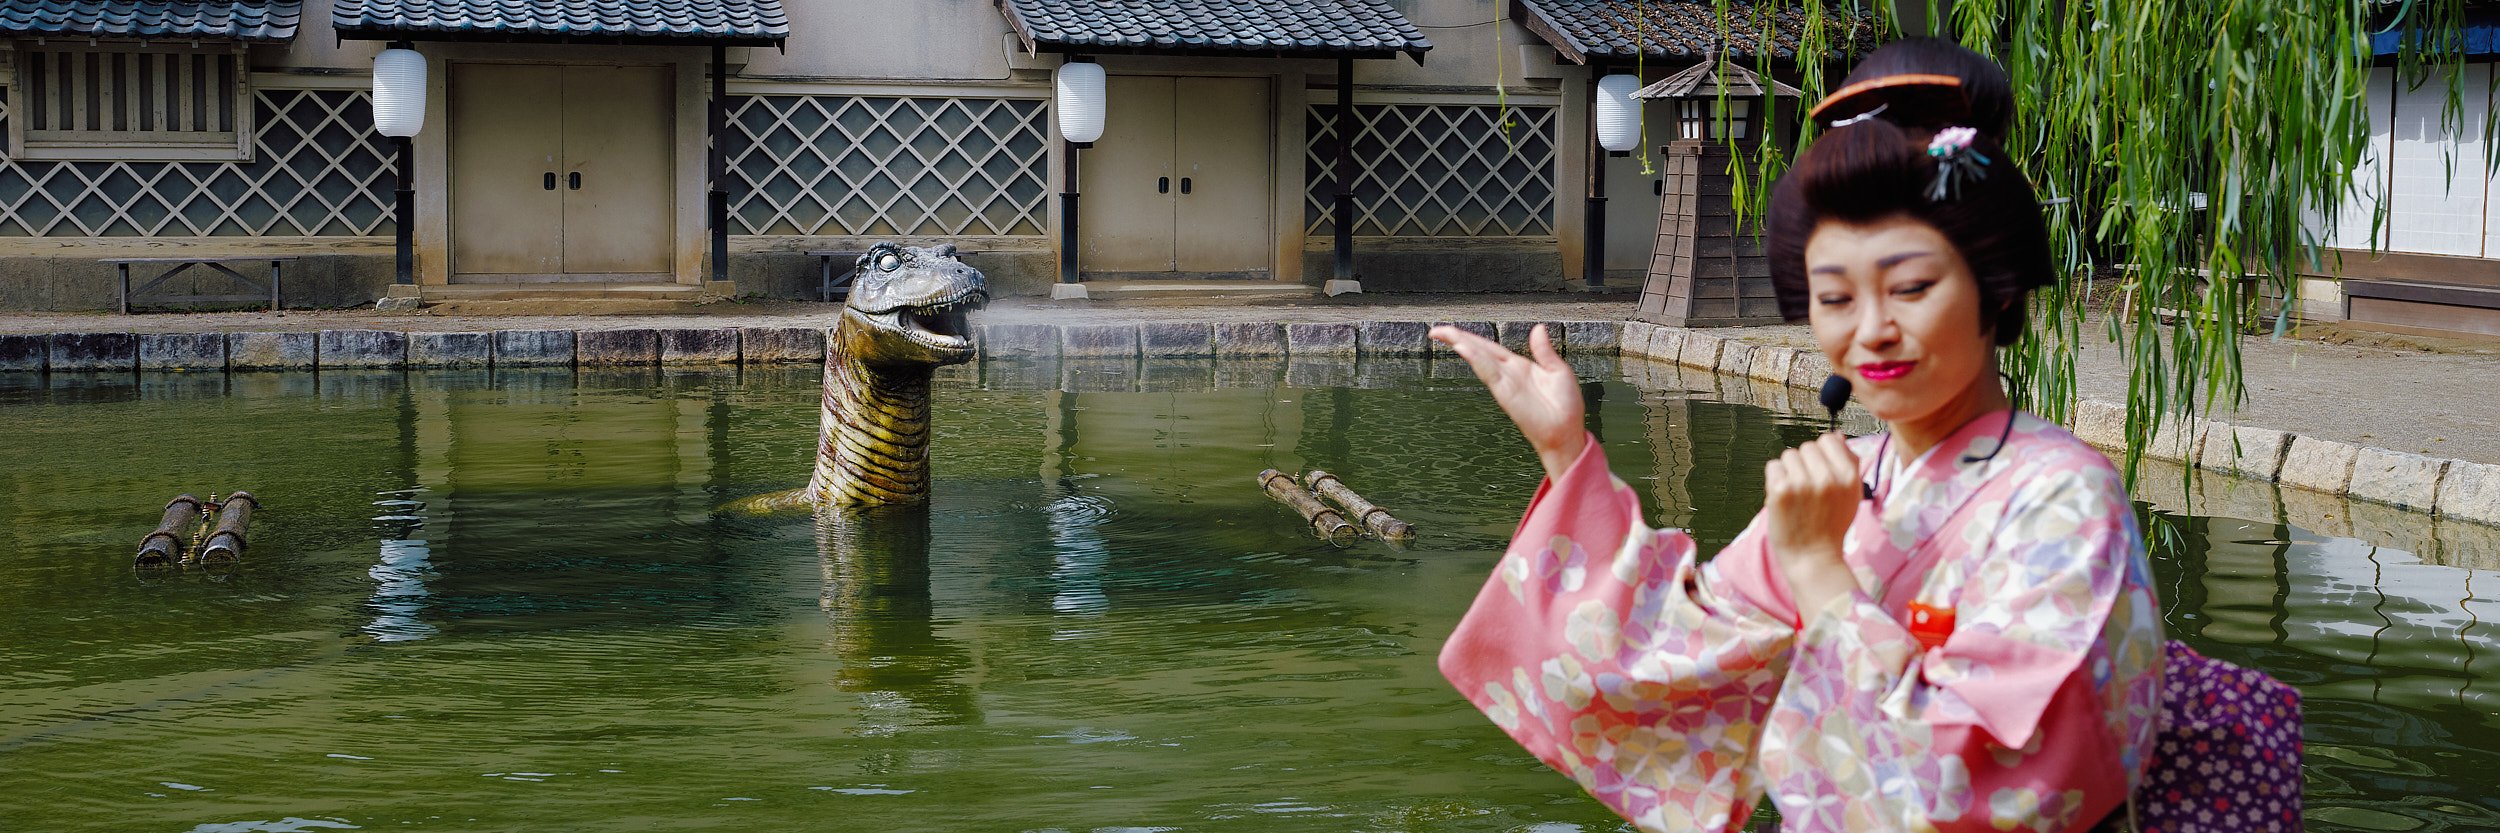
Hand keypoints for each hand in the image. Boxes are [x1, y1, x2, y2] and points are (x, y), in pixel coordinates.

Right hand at [1430, 324, 1585, 480]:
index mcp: (1519, 365)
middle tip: (1436, 331)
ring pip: (1479, 359)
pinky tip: (1465, 350)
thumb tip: (1538, 328)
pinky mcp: (1506, 394)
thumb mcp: (1558, 371)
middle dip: (1457, 338)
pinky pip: (1489, 373)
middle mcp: (1508, 373)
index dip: (1471, 337)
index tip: (1453, 330)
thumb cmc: (1565, 407)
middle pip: (1478, 350)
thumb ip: (1544, 350)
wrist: (1566, 432)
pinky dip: (1477, 361)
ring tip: (1444, 334)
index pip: (1489, 346)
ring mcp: (1505, 383)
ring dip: (1462, 346)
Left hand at [1763, 433, 1863, 620]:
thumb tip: (1837, 436)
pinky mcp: (1781, 490)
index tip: (1819, 473)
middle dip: (1804, 464)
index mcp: (1849, 475)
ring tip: (1796, 496)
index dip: (1822, 455)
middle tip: (1806, 490)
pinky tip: (1783, 498)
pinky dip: (1774, 480)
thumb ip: (1848, 463)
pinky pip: (1773, 467)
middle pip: (1807, 447)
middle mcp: (1828, 477)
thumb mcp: (1851, 494)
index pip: (1829, 440)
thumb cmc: (1831, 525)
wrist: (1813, 558)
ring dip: (1788, 471)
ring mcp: (1803, 483)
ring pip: (1788, 455)